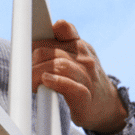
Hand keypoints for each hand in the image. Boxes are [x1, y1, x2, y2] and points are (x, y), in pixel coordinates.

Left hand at [32, 19, 127, 134]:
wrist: (108, 106)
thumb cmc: (83, 79)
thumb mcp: (75, 57)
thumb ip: (58, 45)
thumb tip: (32, 39)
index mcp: (80, 46)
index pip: (63, 28)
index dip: (43, 34)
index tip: (30, 44)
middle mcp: (84, 58)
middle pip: (48, 51)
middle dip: (31, 61)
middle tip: (26, 71)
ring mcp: (87, 76)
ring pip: (58, 65)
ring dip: (38, 72)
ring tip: (32, 80)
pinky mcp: (85, 95)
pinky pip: (69, 85)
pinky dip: (56, 82)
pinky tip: (46, 81)